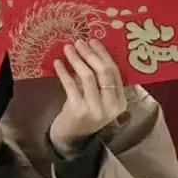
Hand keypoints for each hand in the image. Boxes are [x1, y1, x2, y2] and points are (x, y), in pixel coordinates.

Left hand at [49, 39, 127, 157]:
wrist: (70, 137)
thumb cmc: (83, 112)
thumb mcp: (95, 97)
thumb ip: (95, 80)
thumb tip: (87, 50)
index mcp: (120, 101)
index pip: (115, 72)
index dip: (103, 55)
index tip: (93, 41)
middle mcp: (111, 105)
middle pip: (104, 72)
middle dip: (91, 54)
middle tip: (79, 42)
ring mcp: (96, 109)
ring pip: (88, 77)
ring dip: (77, 60)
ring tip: (67, 48)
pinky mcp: (79, 110)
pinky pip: (71, 85)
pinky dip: (63, 72)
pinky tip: (57, 63)